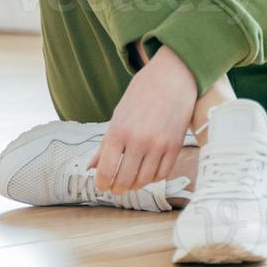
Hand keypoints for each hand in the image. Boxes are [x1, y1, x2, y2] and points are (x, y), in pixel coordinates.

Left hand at [88, 43, 195, 193]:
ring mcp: (159, 145)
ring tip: (131, 180)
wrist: (172, 77)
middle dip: (117, 188)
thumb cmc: (141, 94)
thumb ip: (106, 144)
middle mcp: (138, 140)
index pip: (106, 170)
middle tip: (116, 187)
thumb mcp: (118, 115)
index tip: (102, 185)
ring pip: (144, 180)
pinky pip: (162, 174)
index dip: (102, 183)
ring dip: (136, 185)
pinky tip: (148, 172)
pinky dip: (153, 178)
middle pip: (125, 181)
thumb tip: (91, 168)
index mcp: (118, 130)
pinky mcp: (175, 146)